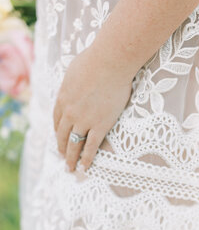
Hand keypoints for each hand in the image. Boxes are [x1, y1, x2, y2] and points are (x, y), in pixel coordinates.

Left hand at [53, 43, 133, 171]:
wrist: (111, 62)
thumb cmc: (95, 60)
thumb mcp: (74, 71)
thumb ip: (72, 83)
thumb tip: (76, 84)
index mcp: (62, 98)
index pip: (56, 120)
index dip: (57, 132)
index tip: (59, 139)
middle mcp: (70, 112)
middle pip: (62, 135)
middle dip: (61, 149)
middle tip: (62, 159)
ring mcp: (84, 120)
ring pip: (74, 144)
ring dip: (71, 159)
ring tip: (71, 169)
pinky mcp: (100, 125)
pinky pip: (91, 146)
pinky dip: (87, 158)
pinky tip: (85, 167)